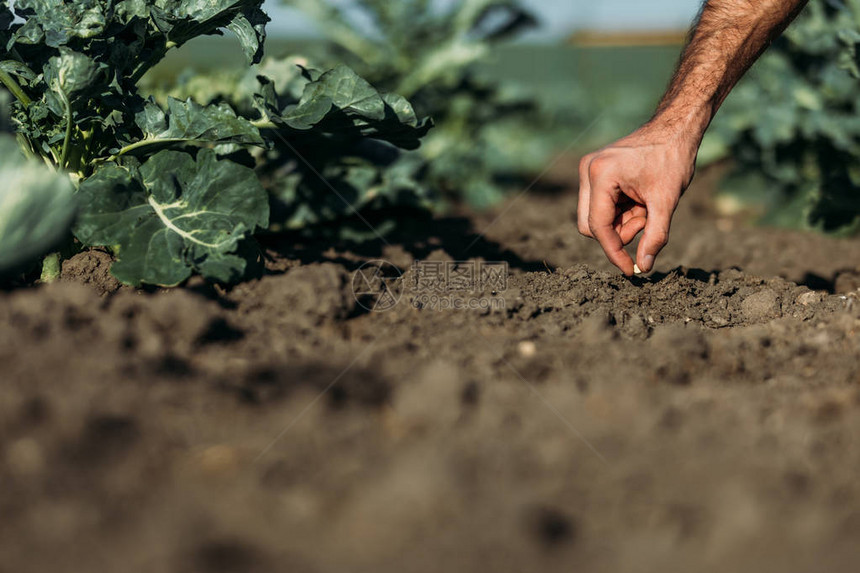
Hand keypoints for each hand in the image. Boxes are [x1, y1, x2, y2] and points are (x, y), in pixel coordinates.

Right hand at [577, 122, 699, 275]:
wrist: (675, 128)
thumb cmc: (672, 158)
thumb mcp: (666, 202)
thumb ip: (654, 236)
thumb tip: (643, 267)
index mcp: (601, 175)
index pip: (598, 226)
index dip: (614, 252)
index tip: (630, 270)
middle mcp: (588, 171)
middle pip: (590, 225)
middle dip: (618, 233)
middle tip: (646, 223)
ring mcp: (589, 170)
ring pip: (595, 217)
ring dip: (621, 222)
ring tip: (647, 208)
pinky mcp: (594, 171)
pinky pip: (600, 206)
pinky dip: (620, 212)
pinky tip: (640, 201)